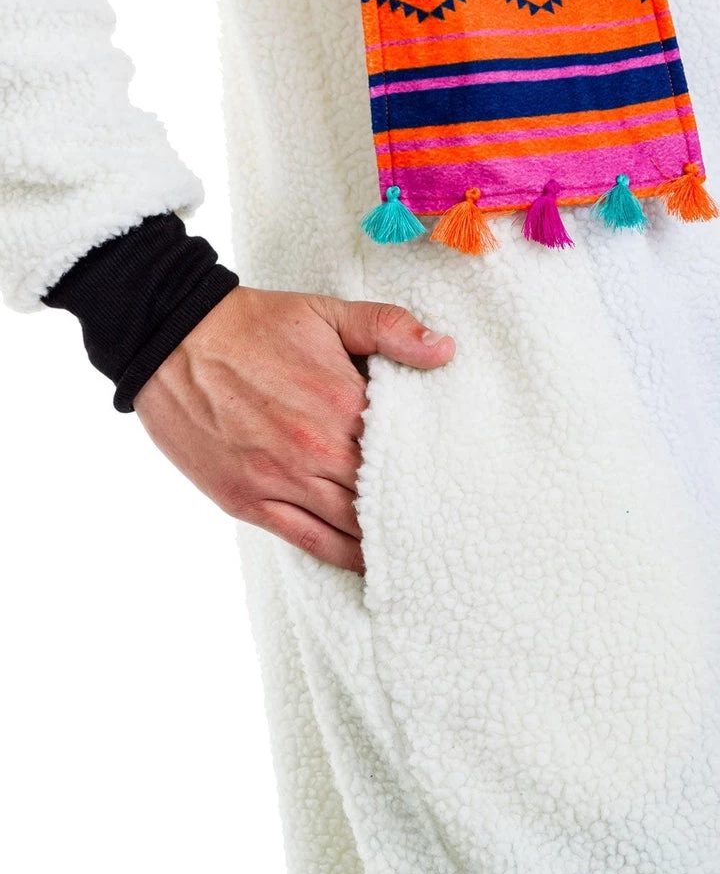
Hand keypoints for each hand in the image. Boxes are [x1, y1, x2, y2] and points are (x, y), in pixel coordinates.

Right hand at [134, 287, 454, 572]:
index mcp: (342, 402)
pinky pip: (307, 540)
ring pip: (349, 525)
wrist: (172, 337)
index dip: (428, 469)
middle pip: (381, 495)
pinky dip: (341, 554)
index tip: (451, 480)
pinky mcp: (247, 499)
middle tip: (443, 523)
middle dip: (411, 508)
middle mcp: (315, 449)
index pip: (404, 451)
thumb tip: (445, 349)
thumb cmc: (253, 325)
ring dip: (381, 538)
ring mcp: (279, 479)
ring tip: (415, 550)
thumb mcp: (326, 311)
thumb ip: (389, 328)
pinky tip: (365, 562)